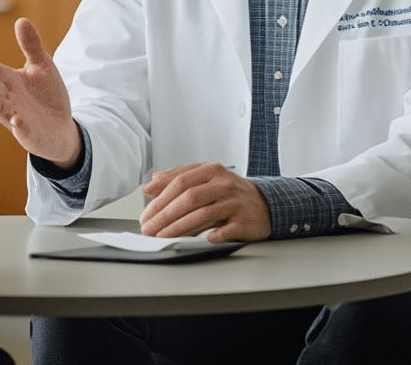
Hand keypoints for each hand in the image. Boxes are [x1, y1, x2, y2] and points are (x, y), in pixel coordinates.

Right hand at [0, 18, 81, 168]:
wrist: (62, 128)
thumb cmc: (48, 96)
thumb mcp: (42, 66)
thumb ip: (31, 46)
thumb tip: (21, 20)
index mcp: (10, 82)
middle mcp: (9, 100)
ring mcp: (17, 118)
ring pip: (3, 111)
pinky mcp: (30, 135)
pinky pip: (23, 132)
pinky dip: (20, 127)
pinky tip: (17, 120)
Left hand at [139, 162, 271, 242]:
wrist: (264, 204)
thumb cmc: (228, 192)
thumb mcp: (204, 178)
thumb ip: (176, 179)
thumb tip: (149, 186)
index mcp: (211, 170)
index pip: (179, 182)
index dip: (159, 199)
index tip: (146, 215)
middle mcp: (223, 184)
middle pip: (189, 198)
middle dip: (165, 215)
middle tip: (149, 228)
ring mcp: (235, 202)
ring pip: (202, 214)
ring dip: (178, 228)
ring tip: (162, 237)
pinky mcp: (245, 221)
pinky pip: (224, 230)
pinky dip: (211, 235)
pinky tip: (200, 239)